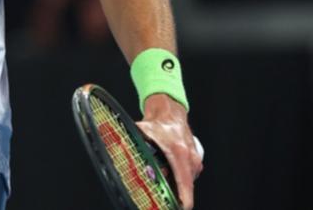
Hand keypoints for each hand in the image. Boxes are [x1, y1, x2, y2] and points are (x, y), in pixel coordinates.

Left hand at [135, 93, 204, 208]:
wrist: (171, 113)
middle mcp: (191, 159)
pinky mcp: (196, 162)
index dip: (182, 200)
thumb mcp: (143, 132)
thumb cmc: (159, 124)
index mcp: (179, 153)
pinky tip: (167, 175)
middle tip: (159, 195)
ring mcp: (195, 161)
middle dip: (172, 194)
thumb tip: (116, 146)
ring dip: (174, 187)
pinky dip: (178, 181)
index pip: (184, 184)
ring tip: (161, 183)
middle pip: (185, 188)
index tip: (177, 208)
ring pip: (185, 183)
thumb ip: (132, 141)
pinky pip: (187, 178)